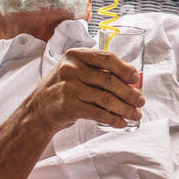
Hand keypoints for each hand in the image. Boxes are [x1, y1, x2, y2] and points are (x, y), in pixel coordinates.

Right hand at [28, 48, 144, 130]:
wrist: (38, 109)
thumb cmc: (64, 88)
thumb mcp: (76, 71)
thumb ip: (99, 71)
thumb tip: (133, 80)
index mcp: (76, 55)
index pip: (107, 58)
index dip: (125, 69)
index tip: (136, 79)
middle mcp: (71, 69)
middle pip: (109, 80)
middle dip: (130, 93)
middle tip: (141, 101)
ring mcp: (69, 87)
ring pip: (106, 98)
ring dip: (125, 108)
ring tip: (135, 114)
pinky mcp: (68, 106)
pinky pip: (98, 113)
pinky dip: (113, 119)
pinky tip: (121, 122)